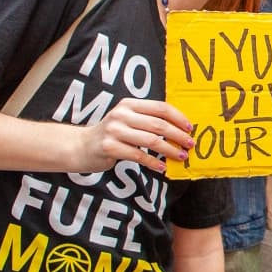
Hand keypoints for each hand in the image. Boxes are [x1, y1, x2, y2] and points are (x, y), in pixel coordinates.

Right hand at [75, 99, 194, 174]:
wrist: (81, 146)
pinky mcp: (110, 147)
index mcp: (129, 104)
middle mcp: (121, 115)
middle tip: (189, 144)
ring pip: (151, 140)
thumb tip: (179, 129)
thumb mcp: (127, 120)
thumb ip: (147, 120)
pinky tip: (162, 167)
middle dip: (177, 135)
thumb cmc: (112, 134)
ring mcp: (114, 130)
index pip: (160, 108)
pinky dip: (153, 162)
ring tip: (180, 156)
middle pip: (158, 125)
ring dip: (169, 150)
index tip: (190, 128)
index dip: (178, 118)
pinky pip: (138, 156)